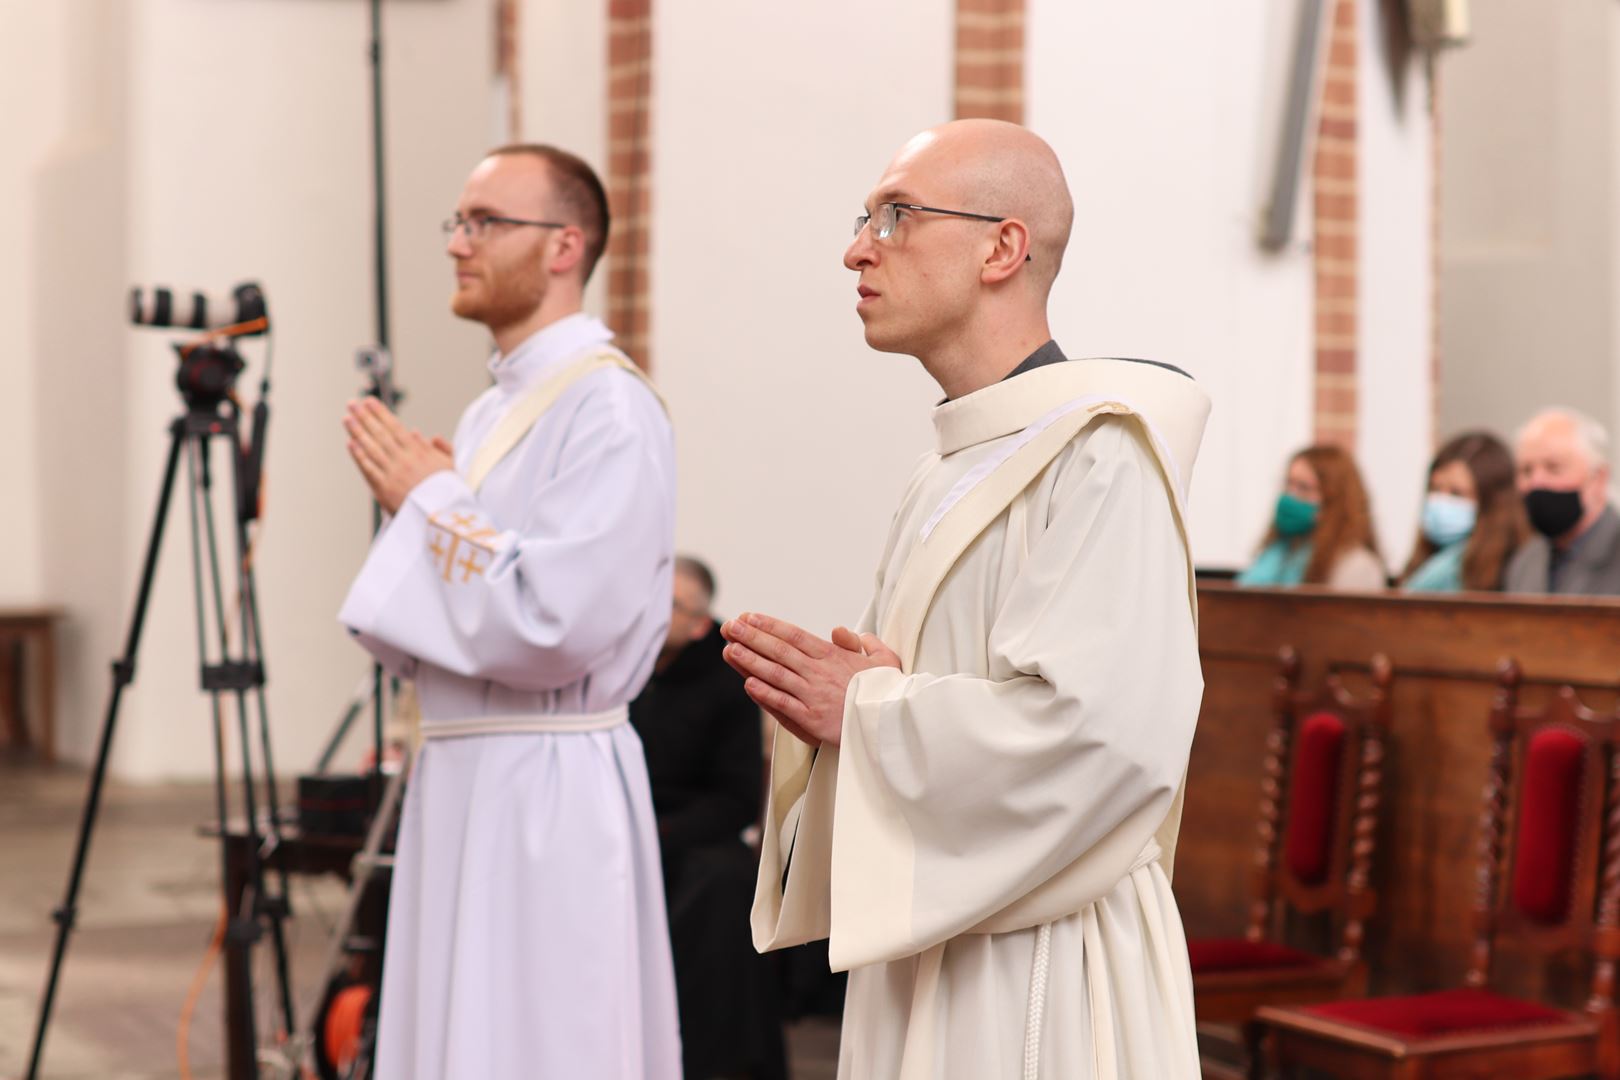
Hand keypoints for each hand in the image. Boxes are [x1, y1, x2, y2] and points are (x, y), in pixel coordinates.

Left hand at [343, 398, 454, 513]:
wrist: (442, 518)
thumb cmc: (448, 492)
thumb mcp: (451, 466)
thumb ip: (439, 447)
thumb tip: (420, 434)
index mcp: (419, 452)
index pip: (395, 427)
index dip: (381, 413)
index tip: (369, 401)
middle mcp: (403, 460)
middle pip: (380, 434)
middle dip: (365, 418)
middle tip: (352, 404)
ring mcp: (392, 475)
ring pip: (371, 449)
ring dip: (357, 432)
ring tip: (347, 419)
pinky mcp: (384, 490)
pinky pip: (368, 469)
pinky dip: (359, 456)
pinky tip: (351, 444)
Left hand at [720, 613, 900, 748]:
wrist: (895, 722)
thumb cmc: (889, 692)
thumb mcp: (883, 659)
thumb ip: (863, 642)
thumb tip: (842, 631)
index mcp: (833, 656)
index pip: (795, 635)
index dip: (769, 625)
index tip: (749, 617)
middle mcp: (819, 672)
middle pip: (779, 650)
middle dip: (751, 637)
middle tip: (729, 626)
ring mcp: (814, 695)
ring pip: (776, 674)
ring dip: (750, 661)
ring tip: (730, 650)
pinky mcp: (812, 718)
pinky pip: (783, 703)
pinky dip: (765, 693)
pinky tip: (748, 684)